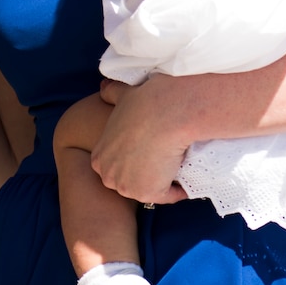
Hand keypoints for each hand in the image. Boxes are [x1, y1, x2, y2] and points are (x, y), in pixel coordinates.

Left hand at [91, 77, 188, 204]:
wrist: (167, 112)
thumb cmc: (145, 103)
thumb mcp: (122, 96)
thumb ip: (111, 94)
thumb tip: (104, 89)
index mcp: (99, 157)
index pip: (119, 167)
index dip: (137, 160)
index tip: (152, 152)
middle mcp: (108, 176)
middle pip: (131, 181)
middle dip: (147, 174)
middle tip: (166, 159)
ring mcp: (127, 187)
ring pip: (149, 189)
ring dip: (163, 181)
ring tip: (178, 166)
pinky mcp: (148, 194)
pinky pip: (168, 195)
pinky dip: (179, 189)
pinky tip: (187, 177)